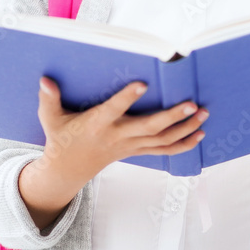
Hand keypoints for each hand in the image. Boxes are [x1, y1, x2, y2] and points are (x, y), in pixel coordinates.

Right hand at [18, 77, 208, 228]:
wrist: (68, 170)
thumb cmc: (60, 138)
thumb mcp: (50, 119)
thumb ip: (49, 99)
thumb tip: (45, 79)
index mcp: (97, 124)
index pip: (113, 110)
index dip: (127, 98)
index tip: (142, 84)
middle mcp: (117, 136)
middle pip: (149, 128)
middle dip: (172, 117)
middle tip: (192, 104)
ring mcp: (129, 146)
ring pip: (162, 140)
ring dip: (185, 129)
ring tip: (204, 114)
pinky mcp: (136, 151)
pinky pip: (164, 151)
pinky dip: (184, 144)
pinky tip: (200, 135)